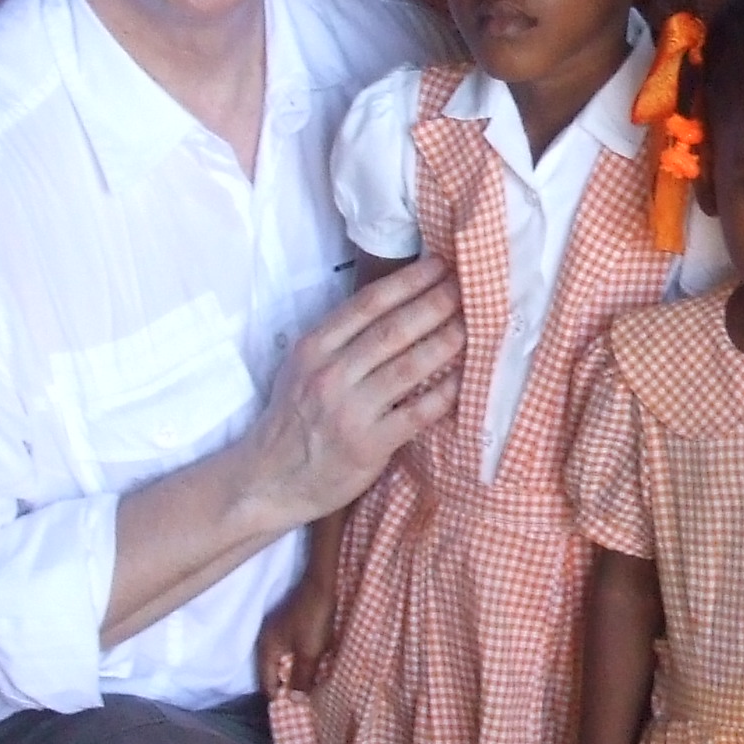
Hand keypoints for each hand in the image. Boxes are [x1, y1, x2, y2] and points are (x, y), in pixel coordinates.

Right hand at [248, 259, 462, 525]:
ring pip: (409, 366)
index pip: (368, 304)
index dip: (408, 281)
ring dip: (446, 342)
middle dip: (436, 303)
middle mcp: (330, 374)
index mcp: (314, 348)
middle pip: (393, 330)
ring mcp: (350, 410)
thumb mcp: (304, 367)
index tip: (440, 264)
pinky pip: (417, 412)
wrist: (270, 478)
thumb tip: (396, 304)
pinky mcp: (368, 444)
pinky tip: (467, 379)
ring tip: (473, 325)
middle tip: (468, 286)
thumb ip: (342, 339)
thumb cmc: (295, 418)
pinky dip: (445, 393)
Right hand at [255, 576, 338, 700]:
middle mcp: (267, 642)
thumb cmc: (313, 619)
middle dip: (287, 689)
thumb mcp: (309, 652)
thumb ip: (301, 677)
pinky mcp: (289, 627)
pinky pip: (290, 652)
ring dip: (294, 676)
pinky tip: (311, 669)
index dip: (279, 700)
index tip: (292, 716)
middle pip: (273, 674)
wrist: (322, 585)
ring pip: (283, 663)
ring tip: (308, 692)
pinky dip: (299, 663)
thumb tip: (294, 701)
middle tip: (302, 706)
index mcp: (266, 650)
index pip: (267, 683)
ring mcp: (277, 633)